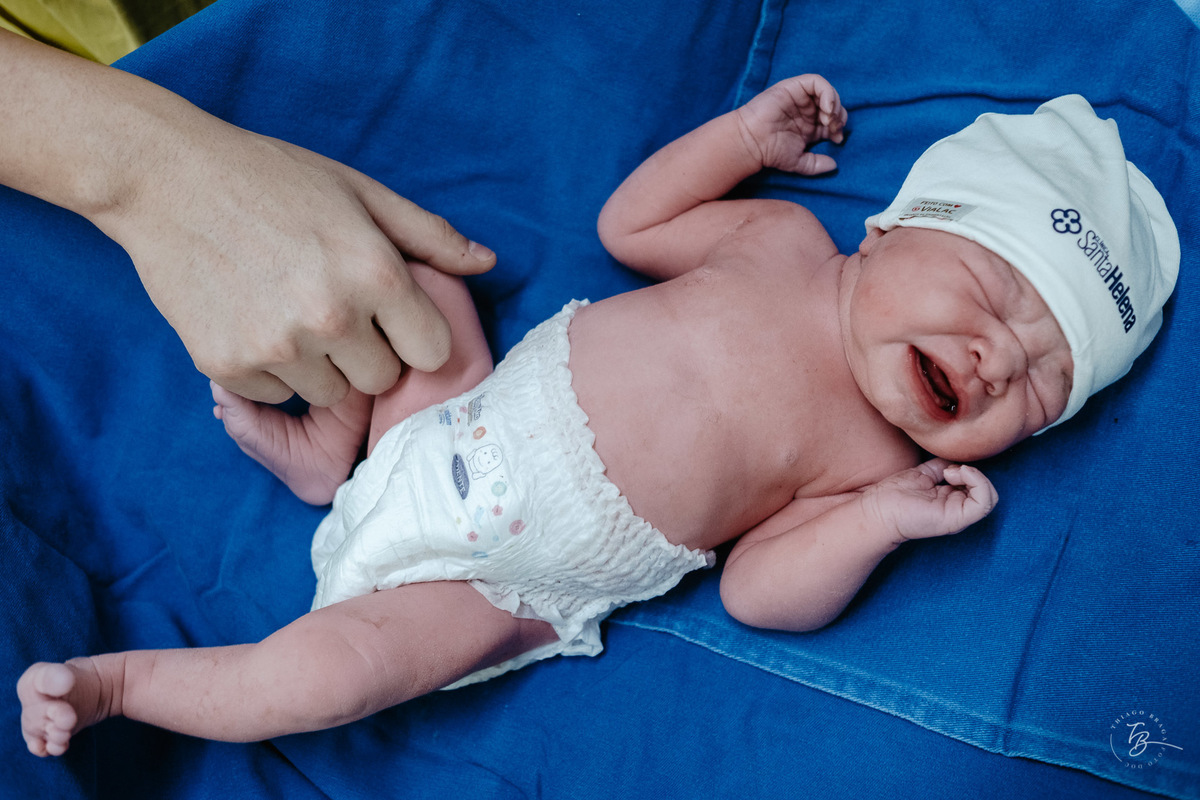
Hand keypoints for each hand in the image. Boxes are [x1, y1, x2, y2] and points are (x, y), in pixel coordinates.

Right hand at [96, 123, 495, 406]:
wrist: (165, 178)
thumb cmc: (272, 178)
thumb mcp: (359, 192)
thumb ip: (428, 235)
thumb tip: (486, 263)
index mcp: (374, 273)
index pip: (431, 352)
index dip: (412, 336)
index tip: (389, 317)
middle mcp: (331, 318)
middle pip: (381, 380)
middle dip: (366, 352)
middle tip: (330, 306)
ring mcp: (276, 348)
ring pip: (330, 394)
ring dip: (319, 365)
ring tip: (287, 309)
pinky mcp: (227, 365)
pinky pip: (275, 395)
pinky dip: (269, 369)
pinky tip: (250, 318)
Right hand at [734, 73, 846, 174]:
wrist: (752, 141)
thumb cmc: (771, 151)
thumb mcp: (798, 162)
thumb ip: (816, 164)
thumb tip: (834, 166)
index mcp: (809, 126)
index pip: (833, 121)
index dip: (839, 128)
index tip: (837, 139)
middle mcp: (806, 110)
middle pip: (834, 105)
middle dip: (839, 116)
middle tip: (834, 128)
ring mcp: (801, 97)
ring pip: (828, 92)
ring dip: (835, 104)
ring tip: (829, 118)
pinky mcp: (794, 87)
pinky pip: (817, 82)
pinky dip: (827, 92)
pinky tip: (826, 108)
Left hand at [861, 459, 997, 544]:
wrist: (879, 508)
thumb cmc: (895, 493)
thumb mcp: (924, 474)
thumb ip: (940, 467)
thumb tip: (955, 461)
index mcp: (951, 500)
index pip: (977, 485)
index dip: (969, 470)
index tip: (948, 466)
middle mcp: (957, 509)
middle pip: (986, 490)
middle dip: (973, 472)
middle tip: (949, 470)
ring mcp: (958, 516)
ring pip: (991, 496)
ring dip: (975, 476)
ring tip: (951, 473)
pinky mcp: (956, 519)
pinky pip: (985, 503)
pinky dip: (978, 482)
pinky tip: (955, 474)